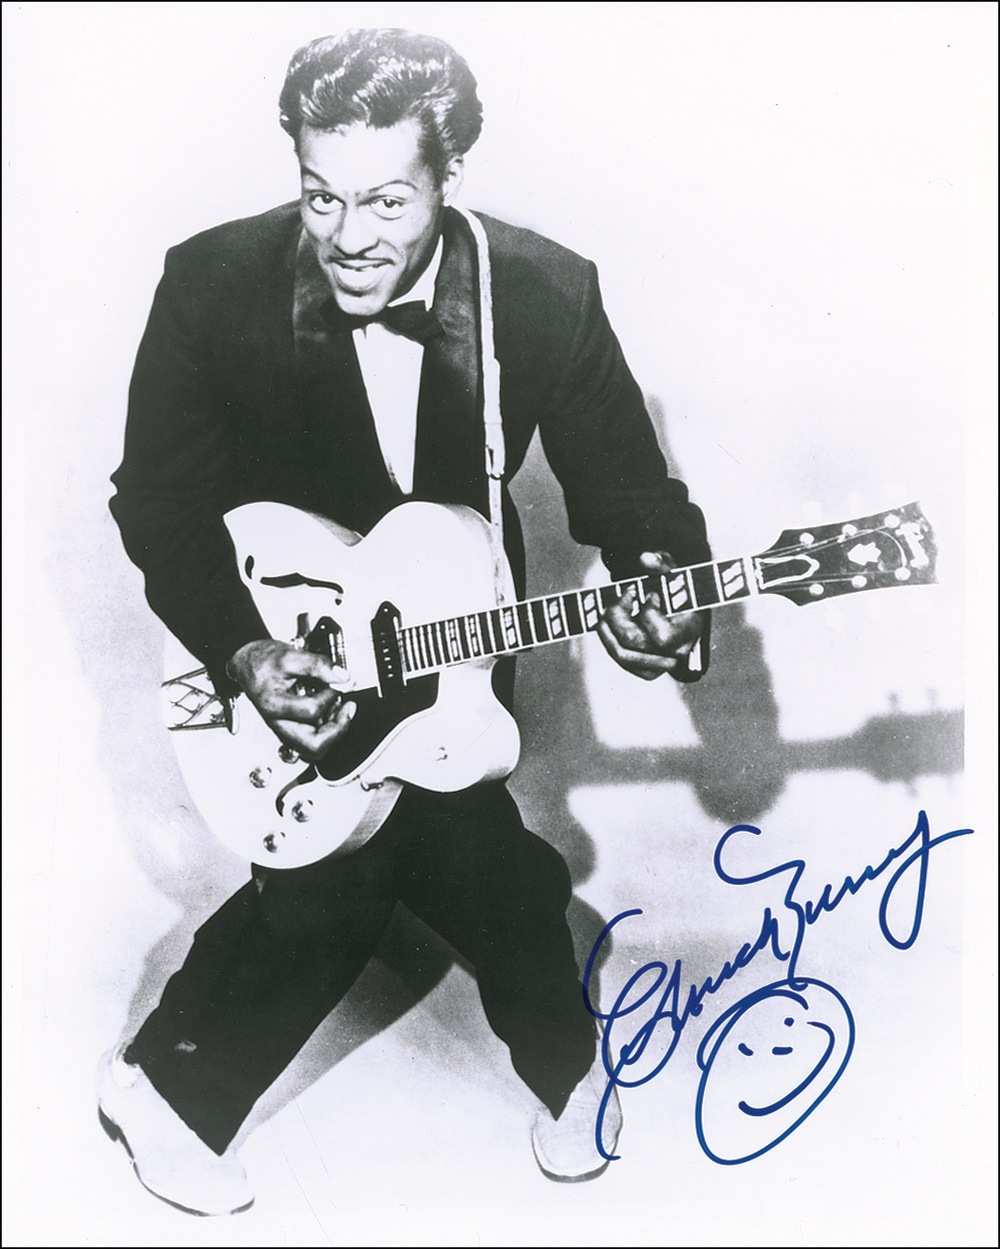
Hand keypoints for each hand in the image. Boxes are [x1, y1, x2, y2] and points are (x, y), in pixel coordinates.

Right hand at [226, 639, 355, 759]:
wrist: (248, 663)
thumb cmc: (263, 661)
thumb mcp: (290, 656)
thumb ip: (317, 665)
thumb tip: (342, 677)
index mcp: (274, 705)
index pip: (311, 711)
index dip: (330, 696)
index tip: (335, 682)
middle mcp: (278, 723)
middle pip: (313, 747)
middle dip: (337, 729)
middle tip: (348, 708)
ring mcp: (285, 729)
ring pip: (314, 748)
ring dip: (333, 732)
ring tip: (341, 709)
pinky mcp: (291, 728)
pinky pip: (312, 739)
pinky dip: (327, 729)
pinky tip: (331, 711)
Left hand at [597, 551, 709, 681]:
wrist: (682, 611)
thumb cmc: (678, 591)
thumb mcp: (674, 573)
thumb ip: (662, 564)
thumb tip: (646, 558)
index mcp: (689, 632)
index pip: (662, 636)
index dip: (649, 614)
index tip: (650, 595)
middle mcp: (676, 655)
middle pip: (635, 643)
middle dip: (619, 615)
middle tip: (623, 595)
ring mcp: (661, 666)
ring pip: (622, 654)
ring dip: (607, 628)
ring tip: (610, 607)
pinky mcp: (647, 671)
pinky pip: (620, 659)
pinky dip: (609, 639)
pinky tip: (609, 622)